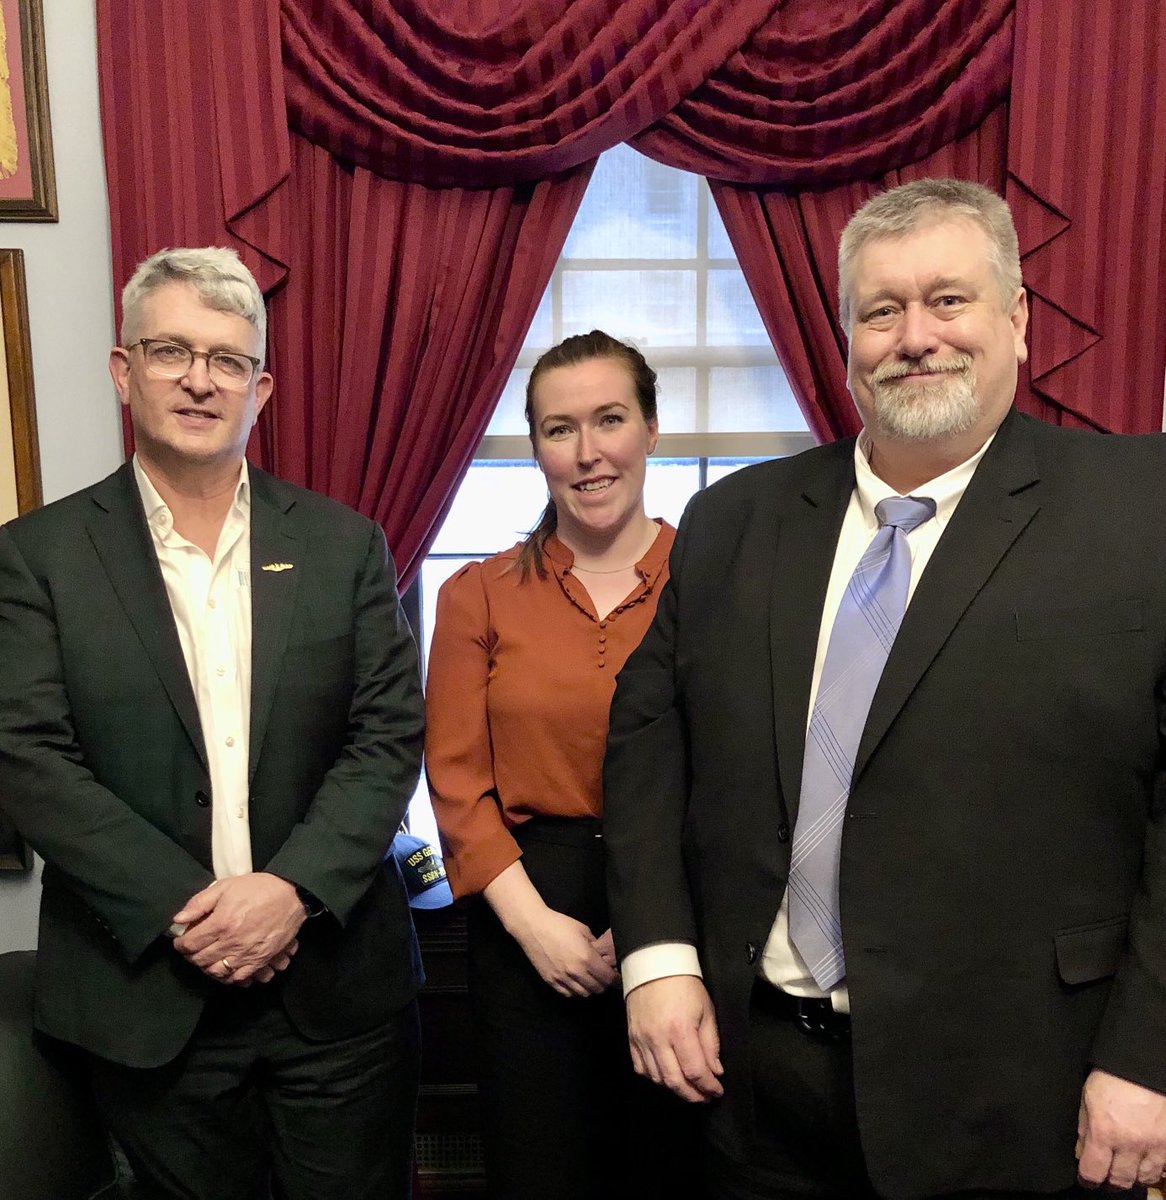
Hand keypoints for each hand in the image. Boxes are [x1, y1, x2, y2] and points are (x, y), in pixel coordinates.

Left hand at [171, 873, 304, 984]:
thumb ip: (199, 903)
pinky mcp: (260, 960)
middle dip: (191, 956)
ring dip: (207, 967)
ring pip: (216, 972)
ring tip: (208, 958)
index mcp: (221, 924)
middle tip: (193, 949)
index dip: (180, 944)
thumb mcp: (226, 886)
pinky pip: (238, 978)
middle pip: (200, 960)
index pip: (189, 944)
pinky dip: (228, 977)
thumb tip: (178, 920)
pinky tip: (226, 968)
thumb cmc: (259, 888)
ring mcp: (246, 954)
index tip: (180, 940)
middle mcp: (231, 943)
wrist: (292, 895)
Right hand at [512, 906, 618, 996]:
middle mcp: (576, 972)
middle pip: (597, 988)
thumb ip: (595, 945)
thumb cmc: (559, 924)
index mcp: (586, 958)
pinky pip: (568, 994)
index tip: (616, 975)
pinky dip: (575, 991)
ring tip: (590, 980)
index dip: (614, 978)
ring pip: (583, 994)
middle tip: (603, 977)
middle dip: (603, 984)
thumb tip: (601, 955)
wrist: (533, 927)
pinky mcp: (551, 981)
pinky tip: (576, 982)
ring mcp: (562, 979)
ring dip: (590, 989)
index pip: (607, 978)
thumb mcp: (583, 930)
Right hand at [626, 975, 723, 1102]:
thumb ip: (711, 1043)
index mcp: (681, 1030)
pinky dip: (654, 1077)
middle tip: (704, 1097)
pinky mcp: (632, 1037)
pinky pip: (641, 1068)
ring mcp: (642, 1039)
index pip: (695, 1071)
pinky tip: (666, 1076)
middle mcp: (658, 1039)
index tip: (717, 1091)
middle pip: (675, 1081)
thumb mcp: (706, 1010)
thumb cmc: (684, 984)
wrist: (655, 964)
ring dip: (675, 1088)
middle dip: (693, 1095)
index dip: (708, 1087)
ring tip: (688, 1088)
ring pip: (657, 1078)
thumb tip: (714, 1071)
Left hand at [1077, 1068, 1165, 1189]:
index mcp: (1104, 1132)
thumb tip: (1082, 1152)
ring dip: (1133, 1176)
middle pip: (1120, 1181)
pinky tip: (1145, 1160)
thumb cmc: (1111, 1077)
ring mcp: (1154, 1146)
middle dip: (1110, 1181)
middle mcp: (1130, 1144)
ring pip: (1144, 1178)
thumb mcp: (1088, 1098)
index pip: (1093, 1171)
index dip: (1087, 1179)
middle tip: (1106, 1174)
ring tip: (1126, 1167)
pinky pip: (1163, 1169)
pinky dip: (1153, 1169)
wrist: (1143, 1065)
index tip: (1086, 1179)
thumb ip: (1084, 1128)